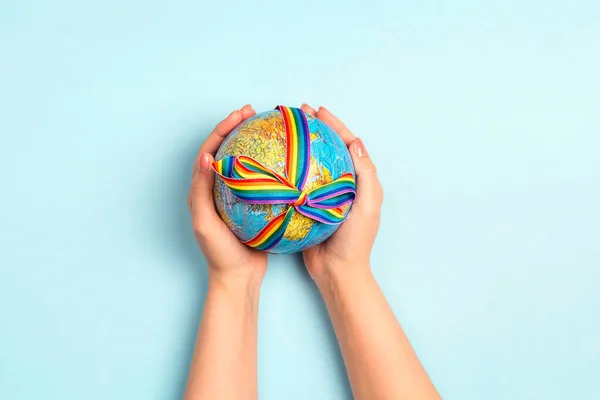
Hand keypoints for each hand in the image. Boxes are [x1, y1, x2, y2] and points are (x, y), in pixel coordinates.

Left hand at [188, 105, 267, 288]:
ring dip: (251, 143)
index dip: (222, 130)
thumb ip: (201, 190)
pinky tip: (282, 161)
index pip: (209, 151)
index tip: (239, 115)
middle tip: (252, 112)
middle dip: (235, 128)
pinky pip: (258, 180)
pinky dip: (267, 165)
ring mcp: (234, 197)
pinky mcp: (250, 206)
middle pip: (225, 150)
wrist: (238, 277)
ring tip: (266, 128)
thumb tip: (206, 157)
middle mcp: (215, 190)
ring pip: (242, 162)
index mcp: (201, 190)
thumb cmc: (219, 253)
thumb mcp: (205, 222)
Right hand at [300, 104, 383, 280]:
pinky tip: (274, 163)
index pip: (348, 145)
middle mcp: (342, 185)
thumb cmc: (355, 241)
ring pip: (311, 164)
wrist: (337, 271)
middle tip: (299, 113)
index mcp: (359, 182)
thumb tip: (356, 142)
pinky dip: (288, 171)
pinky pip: (297, 183)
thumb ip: (365, 176)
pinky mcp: (308, 206)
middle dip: (315, 129)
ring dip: (300, 146)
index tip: (318, 111)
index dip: (334, 125)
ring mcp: (323, 195)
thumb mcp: (366, 207)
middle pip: (328, 149)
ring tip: (286, 131)